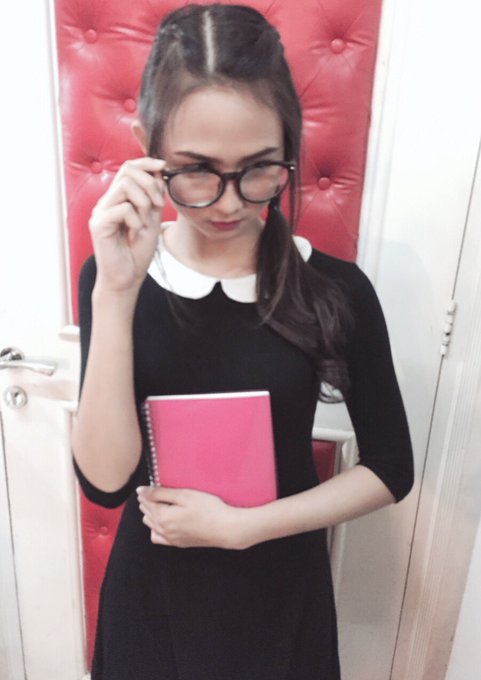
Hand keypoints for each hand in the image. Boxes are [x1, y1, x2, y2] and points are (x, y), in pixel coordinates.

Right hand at [89, 157, 165, 293]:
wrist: (127, 278)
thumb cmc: (137, 252)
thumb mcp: (152, 220)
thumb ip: (154, 198)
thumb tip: (159, 174)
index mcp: (118, 199)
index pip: (128, 167)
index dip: (146, 162)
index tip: (163, 166)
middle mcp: (107, 202)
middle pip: (127, 171)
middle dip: (149, 183)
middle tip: (159, 204)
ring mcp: (101, 212)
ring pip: (125, 186)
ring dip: (144, 201)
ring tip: (146, 221)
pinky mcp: (99, 224)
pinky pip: (122, 208)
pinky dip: (136, 219)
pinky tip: (135, 233)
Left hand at [136, 486, 245, 548]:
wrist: (225, 528)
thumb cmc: (208, 508)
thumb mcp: (184, 495)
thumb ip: (160, 493)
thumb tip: (141, 491)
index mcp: (162, 517)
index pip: (146, 502)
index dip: (146, 492)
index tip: (147, 486)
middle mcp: (163, 530)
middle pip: (147, 513)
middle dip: (147, 502)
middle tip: (154, 492)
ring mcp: (170, 539)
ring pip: (151, 525)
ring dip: (151, 514)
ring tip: (160, 504)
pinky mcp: (178, 543)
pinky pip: (158, 537)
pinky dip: (157, 528)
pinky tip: (165, 522)